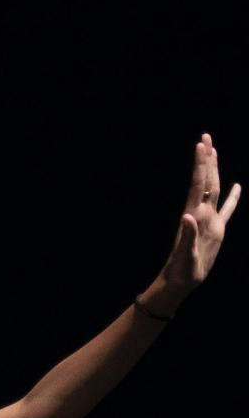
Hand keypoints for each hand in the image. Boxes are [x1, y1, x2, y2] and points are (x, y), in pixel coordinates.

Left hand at [158, 133, 239, 296]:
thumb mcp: (185, 255)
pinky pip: (227, 209)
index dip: (200, 165)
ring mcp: (209, 220)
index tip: (201, 145)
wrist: (180, 281)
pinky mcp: (216, 230)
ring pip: (214, 189)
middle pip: (205, 181)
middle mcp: (201, 213)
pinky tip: (237, 186)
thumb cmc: (181, 270)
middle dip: (205, 159)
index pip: (199, 185)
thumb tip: (187, 217)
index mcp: (195, 216)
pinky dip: (232, 197)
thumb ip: (186, 236)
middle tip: (205, 136)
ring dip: (214, 170)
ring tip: (214, 151)